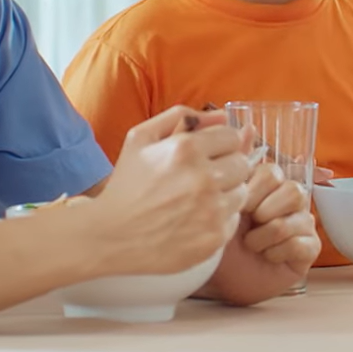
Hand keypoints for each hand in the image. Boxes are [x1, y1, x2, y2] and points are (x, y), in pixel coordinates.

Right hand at [87, 106, 252, 275]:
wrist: (109, 236)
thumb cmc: (126, 185)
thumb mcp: (140, 138)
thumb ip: (181, 116)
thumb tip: (223, 114)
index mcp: (186, 149)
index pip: (232, 137)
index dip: (220, 145)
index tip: (207, 156)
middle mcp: (203, 178)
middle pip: (242, 164)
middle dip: (226, 168)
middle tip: (202, 179)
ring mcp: (211, 210)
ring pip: (242, 192)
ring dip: (225, 194)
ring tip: (197, 201)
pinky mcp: (214, 237)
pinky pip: (234, 219)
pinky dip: (220, 219)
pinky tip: (195, 220)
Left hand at [204, 162, 321, 304]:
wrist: (217, 277)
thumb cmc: (217, 237)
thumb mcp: (220, 197)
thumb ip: (234, 162)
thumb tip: (247, 127)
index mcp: (271, 185)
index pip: (274, 172)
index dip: (255, 190)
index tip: (240, 206)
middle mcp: (290, 201)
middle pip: (293, 190)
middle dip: (263, 212)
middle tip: (248, 224)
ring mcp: (301, 224)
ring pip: (297, 217)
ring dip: (267, 234)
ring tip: (252, 244)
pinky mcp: (308, 249)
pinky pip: (302, 243)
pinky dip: (276, 252)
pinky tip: (266, 256)